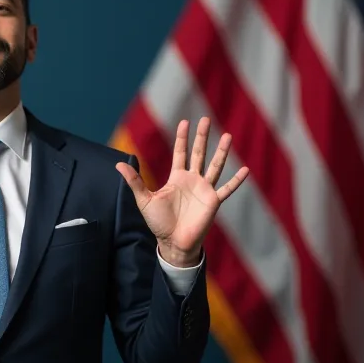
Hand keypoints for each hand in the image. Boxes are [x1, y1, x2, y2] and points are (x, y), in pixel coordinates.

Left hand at [116, 117, 248, 266]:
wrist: (173, 243)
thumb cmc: (158, 222)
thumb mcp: (144, 199)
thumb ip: (134, 181)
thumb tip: (118, 164)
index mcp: (176, 177)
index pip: (180, 152)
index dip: (182, 138)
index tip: (185, 121)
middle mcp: (192, 180)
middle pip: (199, 153)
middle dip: (202, 137)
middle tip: (206, 119)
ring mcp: (204, 189)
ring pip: (215, 166)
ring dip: (221, 152)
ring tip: (228, 136)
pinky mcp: (213, 201)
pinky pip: (227, 189)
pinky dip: (236, 181)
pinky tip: (245, 170)